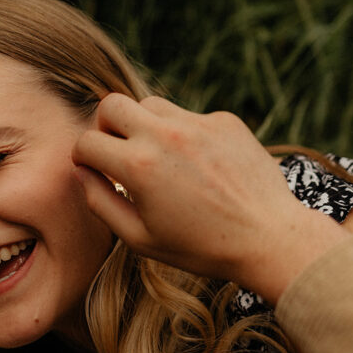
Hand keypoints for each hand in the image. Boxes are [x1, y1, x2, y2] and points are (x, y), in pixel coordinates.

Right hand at [72, 95, 344, 302]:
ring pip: (151, 104)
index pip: (87, 142)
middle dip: (105, 126)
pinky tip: (201, 167)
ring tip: (159, 159)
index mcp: (138, 166)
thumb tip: (83, 173)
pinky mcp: (225, 121)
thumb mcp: (140, 239)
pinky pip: (190, 116)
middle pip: (111, 104)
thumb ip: (101, 203)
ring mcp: (197, 123)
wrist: (269, 238)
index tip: (94, 169)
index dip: (83, 158)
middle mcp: (165, 135)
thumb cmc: (201, 248)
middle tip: (118, 152)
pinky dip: (185, 135)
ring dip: (144, 126)